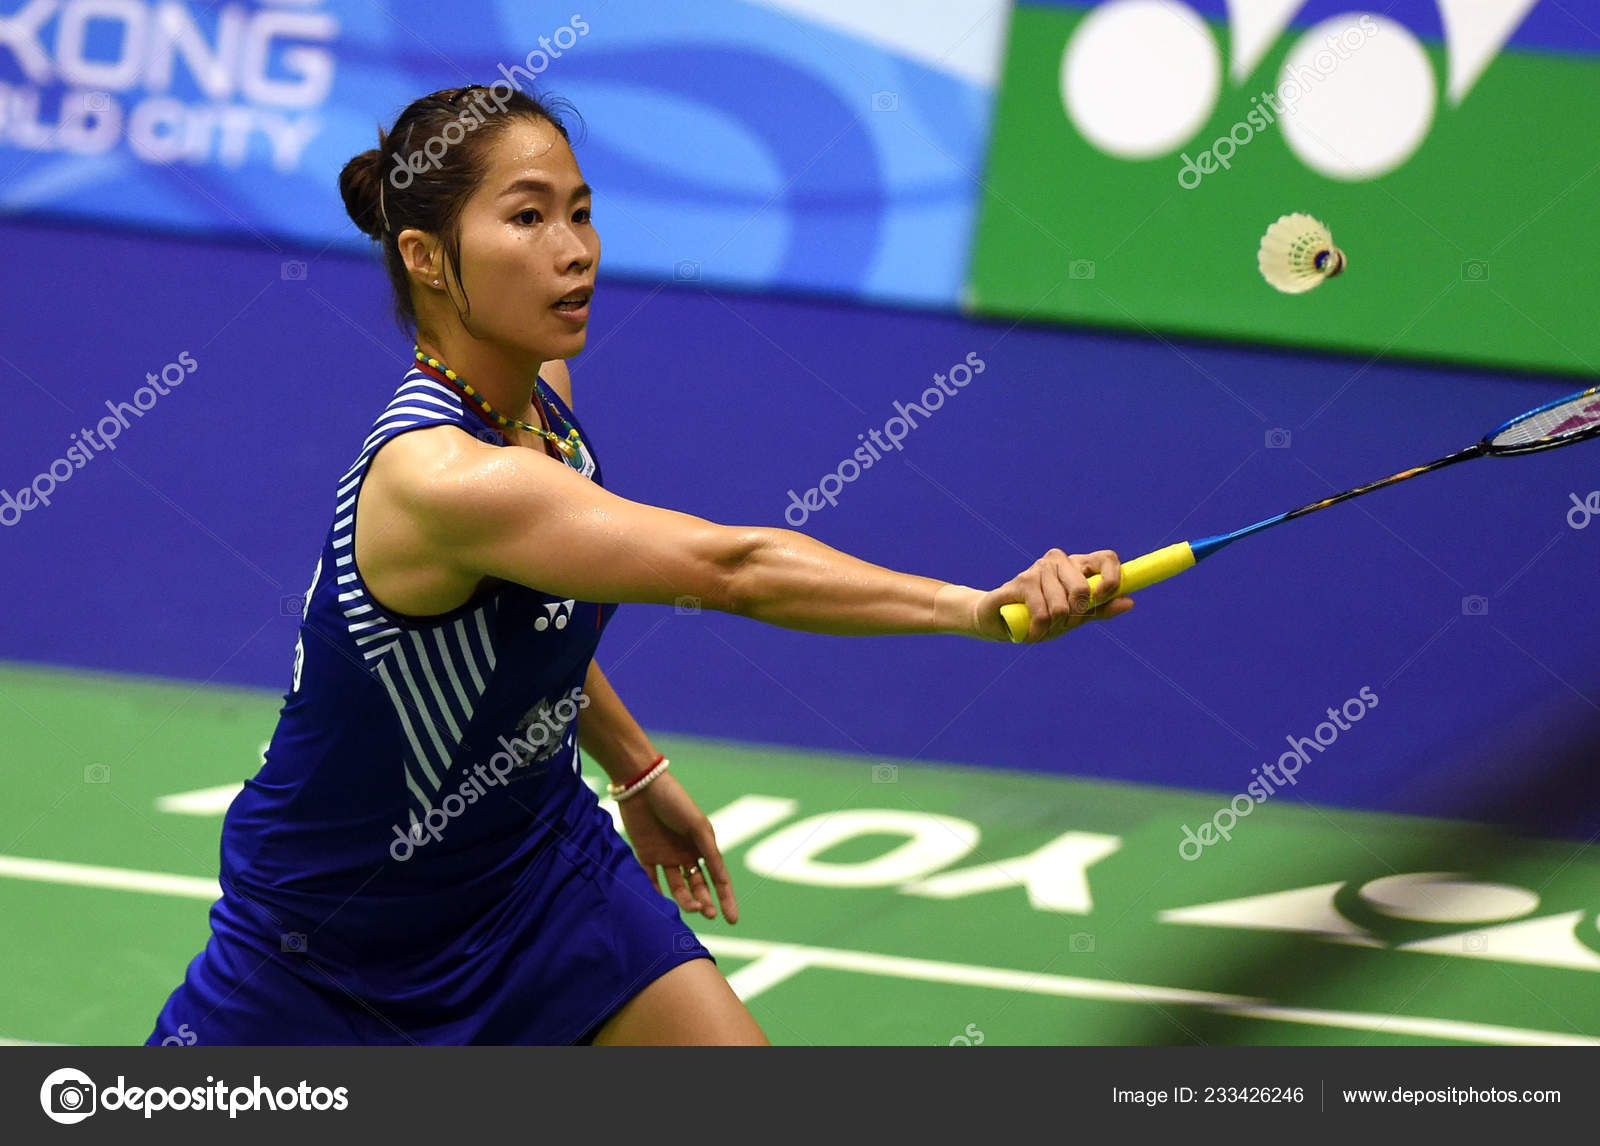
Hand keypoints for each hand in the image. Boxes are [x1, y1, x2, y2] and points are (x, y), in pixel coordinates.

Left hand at [617, 770, 738, 922]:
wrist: (641, 784)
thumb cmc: (674, 800)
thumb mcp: (697, 825)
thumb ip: (709, 851)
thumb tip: (721, 878)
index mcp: (703, 845)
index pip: (718, 877)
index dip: (726, 898)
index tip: (732, 919)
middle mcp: (685, 853)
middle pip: (698, 885)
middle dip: (705, 902)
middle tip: (707, 914)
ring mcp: (665, 856)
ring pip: (677, 887)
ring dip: (685, 900)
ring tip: (691, 908)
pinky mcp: (645, 855)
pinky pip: (651, 880)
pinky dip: (656, 894)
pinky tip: (662, 906)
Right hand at [973, 548, 1133, 641]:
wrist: (998, 620)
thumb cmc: (1041, 616)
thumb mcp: (1075, 617)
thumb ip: (1100, 609)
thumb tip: (1130, 601)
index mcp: (1078, 564)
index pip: (1107, 559)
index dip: (1112, 579)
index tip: (1103, 597)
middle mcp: (1059, 560)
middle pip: (1083, 589)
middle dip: (1074, 616)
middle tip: (1062, 623)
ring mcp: (1039, 568)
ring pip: (1062, 607)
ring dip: (1053, 627)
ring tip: (1042, 626)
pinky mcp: (1021, 581)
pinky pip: (1042, 613)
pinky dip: (1039, 630)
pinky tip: (1031, 631)